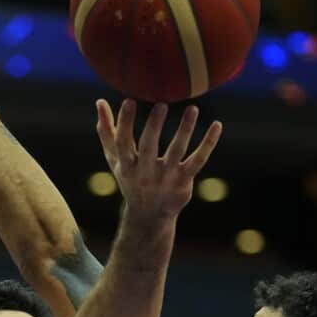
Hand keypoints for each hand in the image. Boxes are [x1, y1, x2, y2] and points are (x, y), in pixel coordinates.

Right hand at [96, 100, 222, 221]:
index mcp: (127, 165)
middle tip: (161, 104)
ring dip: (184, 129)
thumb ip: (107, 132)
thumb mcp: (116, 160)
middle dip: (154, 126)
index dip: (125, 122)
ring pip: (177, 151)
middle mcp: (145, 172)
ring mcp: (167, 177)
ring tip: (192, 108)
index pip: (123, 142)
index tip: (129, 100)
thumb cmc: (130, 179)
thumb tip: (100, 102)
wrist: (149, 216)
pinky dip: (208, 143)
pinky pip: (198, 159)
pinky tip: (216, 125)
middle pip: (149, 147)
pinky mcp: (184, 180)